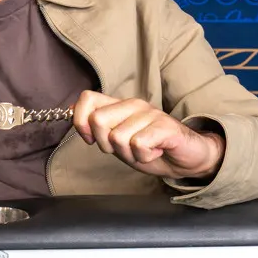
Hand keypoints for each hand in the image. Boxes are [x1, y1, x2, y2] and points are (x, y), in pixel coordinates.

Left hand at [71, 91, 223, 179]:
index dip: (80, 121)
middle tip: (126, 149)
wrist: (186, 158)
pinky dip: (145, 157)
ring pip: (118, 138)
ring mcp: (150, 114)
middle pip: (98, 121)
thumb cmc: (151, 149)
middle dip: (106, 145)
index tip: (91, 140)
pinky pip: (138, 145)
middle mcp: (133, 105)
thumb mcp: (118, 141)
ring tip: (145, 151)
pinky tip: (155, 152)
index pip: (87, 98)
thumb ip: (98, 128)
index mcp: (119, 105)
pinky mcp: (165, 126)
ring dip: (129, 154)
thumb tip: (71, 112)